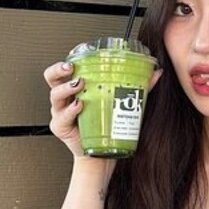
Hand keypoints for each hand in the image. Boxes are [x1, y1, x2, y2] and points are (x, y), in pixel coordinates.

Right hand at [43, 60, 162, 156]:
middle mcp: (66, 98)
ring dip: (66, 88)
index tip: (77, 54)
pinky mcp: (62, 128)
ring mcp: (62, 112)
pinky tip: (78, 106)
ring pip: (55, 96)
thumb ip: (138, 88)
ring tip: (79, 85)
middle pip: (52, 78)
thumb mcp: (121, 103)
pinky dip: (70, 111)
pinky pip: (61, 118)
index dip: (66, 60)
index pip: (65, 69)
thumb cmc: (107, 126)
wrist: (100, 154)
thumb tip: (155, 73)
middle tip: (71, 67)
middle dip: (59, 70)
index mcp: (76, 88)